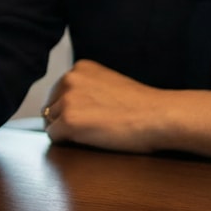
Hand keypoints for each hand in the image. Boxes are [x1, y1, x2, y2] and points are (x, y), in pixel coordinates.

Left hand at [42, 60, 166, 152]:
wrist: (159, 117)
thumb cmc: (141, 106)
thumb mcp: (109, 83)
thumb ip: (87, 88)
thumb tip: (66, 104)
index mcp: (80, 68)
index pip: (59, 93)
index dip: (73, 108)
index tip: (93, 114)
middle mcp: (69, 79)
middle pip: (51, 107)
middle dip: (66, 118)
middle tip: (94, 126)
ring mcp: (67, 100)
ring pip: (51, 122)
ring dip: (67, 131)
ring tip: (95, 132)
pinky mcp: (68, 121)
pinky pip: (54, 137)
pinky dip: (67, 142)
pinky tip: (90, 139)